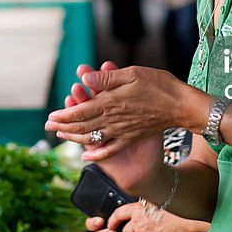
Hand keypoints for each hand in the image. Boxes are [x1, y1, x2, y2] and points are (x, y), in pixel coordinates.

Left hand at [46, 65, 197, 158]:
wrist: (182, 106)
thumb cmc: (159, 85)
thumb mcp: (132, 74)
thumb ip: (107, 78)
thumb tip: (86, 78)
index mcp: (111, 103)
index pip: (81, 111)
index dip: (64, 115)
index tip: (50, 116)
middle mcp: (114, 120)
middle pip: (83, 126)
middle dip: (63, 126)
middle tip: (49, 126)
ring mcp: (122, 131)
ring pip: (93, 138)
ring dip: (74, 138)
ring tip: (61, 136)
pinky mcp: (130, 137)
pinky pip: (110, 149)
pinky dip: (96, 154)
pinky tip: (86, 157)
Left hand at [87, 202, 204, 231]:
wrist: (186, 221)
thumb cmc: (176, 210)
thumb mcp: (157, 201)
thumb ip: (146, 205)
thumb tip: (143, 205)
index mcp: (138, 207)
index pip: (119, 213)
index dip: (113, 220)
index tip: (111, 224)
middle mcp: (138, 220)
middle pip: (124, 230)